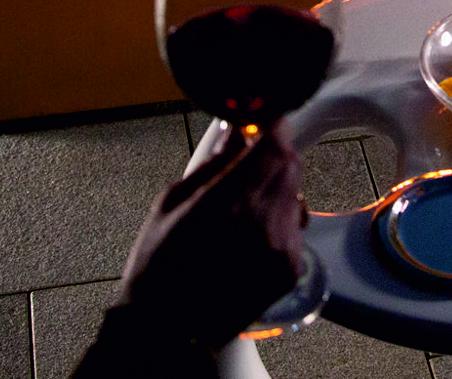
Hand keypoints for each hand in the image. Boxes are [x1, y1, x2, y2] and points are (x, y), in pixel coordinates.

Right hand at [115, 124, 304, 350]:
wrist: (165, 330)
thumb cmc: (157, 268)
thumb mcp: (171, 203)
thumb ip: (213, 164)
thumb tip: (237, 132)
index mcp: (227, 202)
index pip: (274, 145)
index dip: (272, 126)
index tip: (263, 121)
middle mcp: (261, 223)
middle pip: (290, 165)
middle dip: (273, 154)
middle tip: (250, 158)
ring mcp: (280, 249)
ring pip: (294, 193)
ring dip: (276, 186)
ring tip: (243, 204)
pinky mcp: (289, 270)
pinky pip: (294, 226)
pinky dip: (278, 219)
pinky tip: (249, 233)